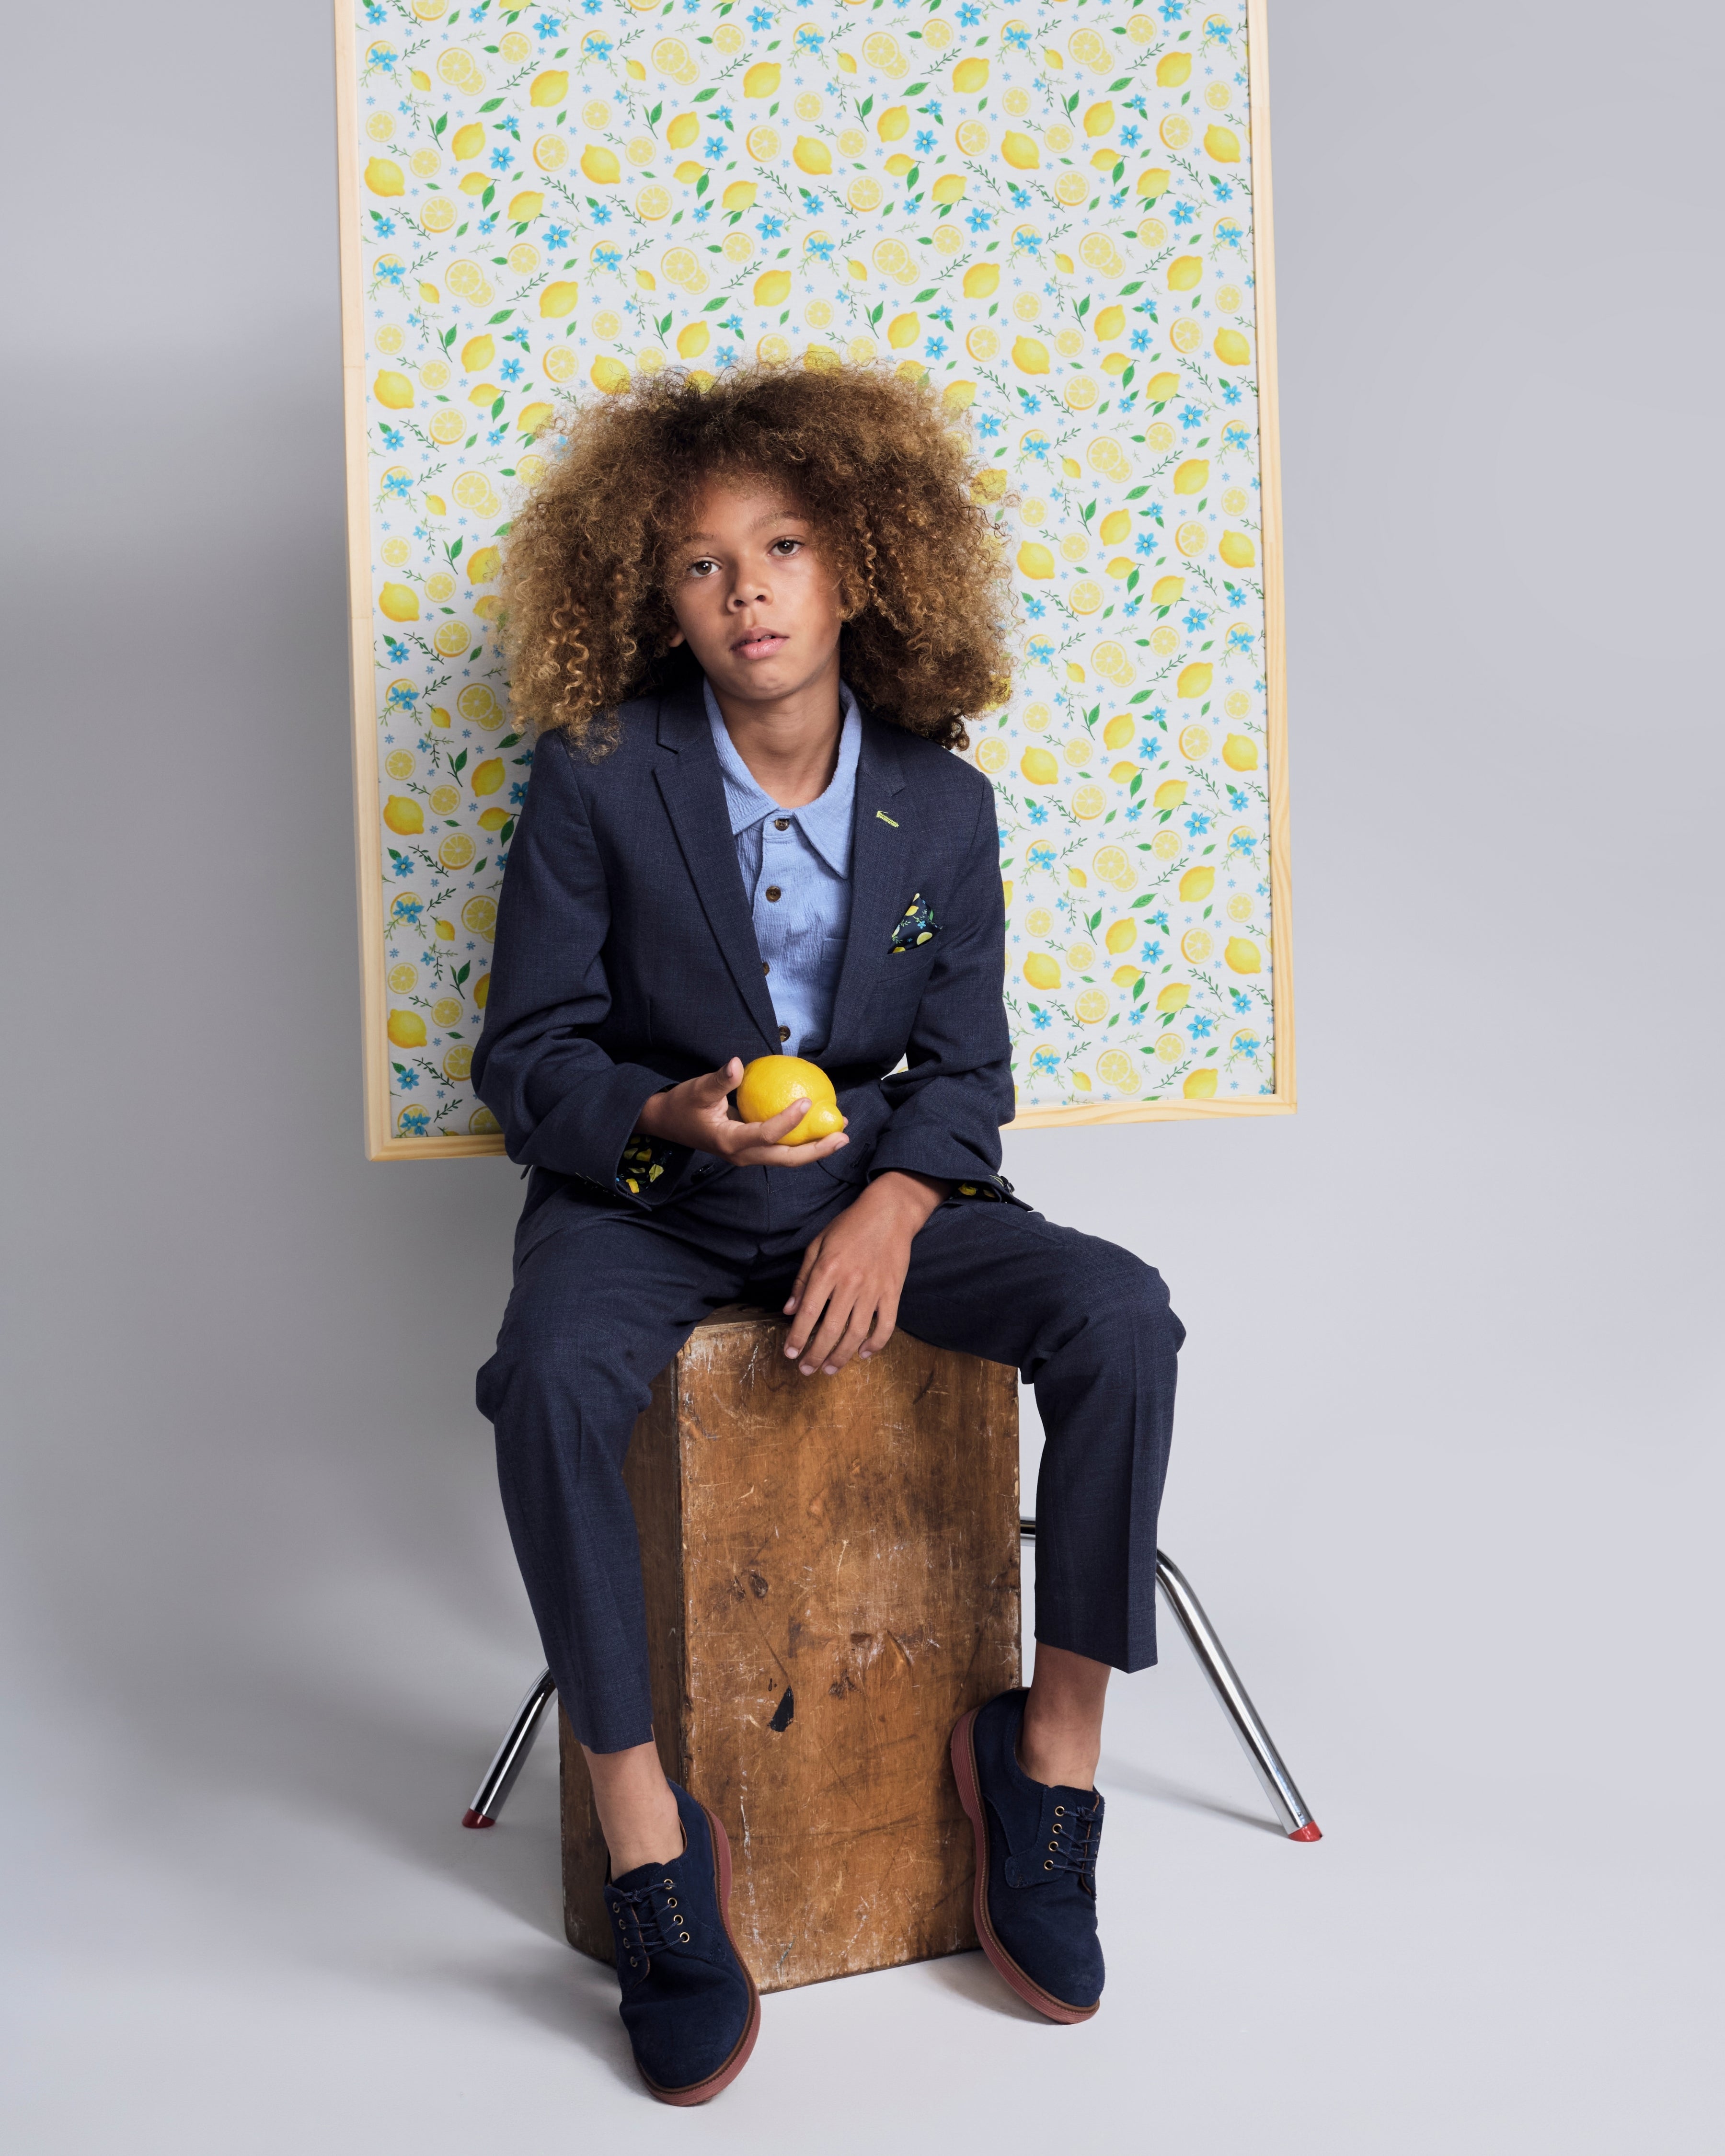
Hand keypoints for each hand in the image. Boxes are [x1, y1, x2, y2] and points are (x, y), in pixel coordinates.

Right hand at [634, 1056, 850, 1167]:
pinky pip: (780, 1149)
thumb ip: (720, 1080)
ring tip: (839, 1133)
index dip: (788, 1120)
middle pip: (786, 1158)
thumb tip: (737, 1063)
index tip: (807, 1101)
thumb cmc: (683, 1104)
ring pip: (786, 1157)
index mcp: (731, 1142)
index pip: (766, 1135)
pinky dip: (800, 1141)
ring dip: (814, 1148)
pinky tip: (816, 1126)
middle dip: (817, 1150)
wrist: (667, 1123)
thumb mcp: (698, 1090)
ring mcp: (748, 1156)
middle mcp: (743, 1155)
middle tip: (842, 1135)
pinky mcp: (750, 1151)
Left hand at [782, 1170, 951, 1375]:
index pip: (807, 1313)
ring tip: (829, 1369)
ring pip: (856, 1333)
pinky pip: (886, 1325)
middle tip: (806, 1370)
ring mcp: (874, 1289)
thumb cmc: (848, 1227)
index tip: (790, 1354)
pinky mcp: (893, 1292)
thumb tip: (789, 1310)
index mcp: (827, 1269)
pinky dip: (875, 1343)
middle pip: (831, 1329)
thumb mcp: (817, 1245)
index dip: (797, 1337)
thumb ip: (802, 1279)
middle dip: (816, 1354)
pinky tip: (863, 1354)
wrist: (889, 1213)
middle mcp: (850, 1282)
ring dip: (841, 1356)